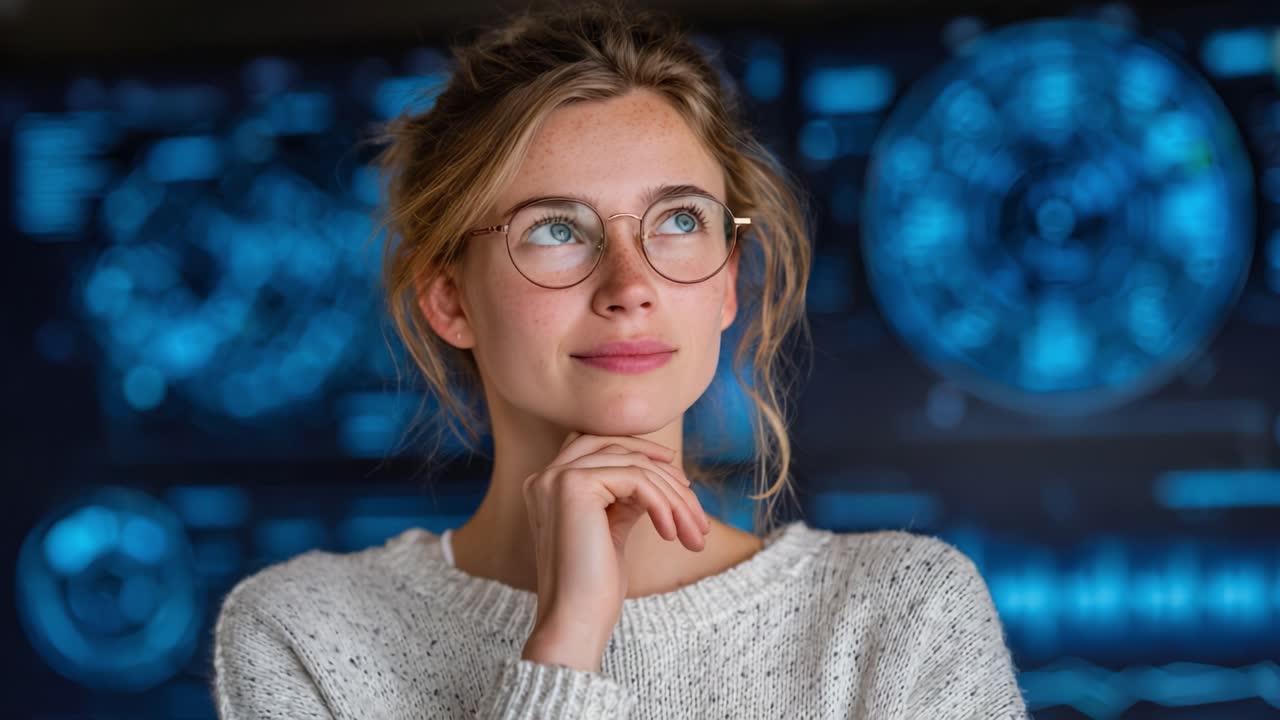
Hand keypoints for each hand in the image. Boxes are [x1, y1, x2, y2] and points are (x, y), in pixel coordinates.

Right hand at [518, 431, 711, 671]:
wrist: (575, 621)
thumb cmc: (594, 586)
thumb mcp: (612, 529)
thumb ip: (625, 497)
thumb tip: (658, 472)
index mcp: (550, 485)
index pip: (602, 446)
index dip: (643, 453)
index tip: (681, 480)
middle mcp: (546, 475)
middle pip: (619, 447)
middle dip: (664, 472)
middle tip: (695, 510)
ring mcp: (557, 477)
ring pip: (634, 464)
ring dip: (674, 497)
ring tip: (694, 532)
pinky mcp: (574, 485)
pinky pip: (637, 478)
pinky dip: (663, 504)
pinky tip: (672, 533)